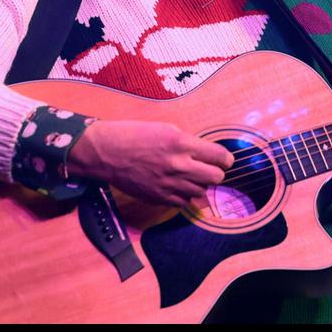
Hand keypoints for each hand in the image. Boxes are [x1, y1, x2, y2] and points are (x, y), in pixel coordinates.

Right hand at [66, 119, 234, 208]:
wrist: (105, 152)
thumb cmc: (133, 135)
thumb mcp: (165, 129)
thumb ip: (188, 143)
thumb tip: (205, 154)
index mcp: (181, 144)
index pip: (221, 157)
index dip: (225, 159)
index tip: (223, 159)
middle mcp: (179, 166)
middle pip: (216, 178)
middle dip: (215, 172)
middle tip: (207, 168)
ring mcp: (169, 184)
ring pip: (201, 191)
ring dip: (198, 184)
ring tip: (186, 175)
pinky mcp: (159, 198)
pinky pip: (184, 202)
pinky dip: (184, 195)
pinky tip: (175, 185)